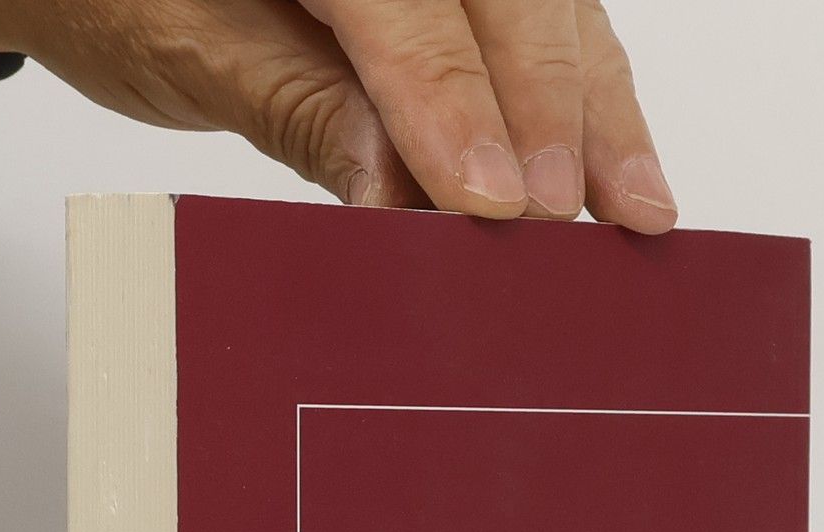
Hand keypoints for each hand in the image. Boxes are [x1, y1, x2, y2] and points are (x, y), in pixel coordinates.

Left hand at [0, 0, 677, 231]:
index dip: (455, 104)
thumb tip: (400, 193)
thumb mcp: (189, 48)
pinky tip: (617, 166)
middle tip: (564, 218)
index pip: (407, 4)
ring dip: (593, 110)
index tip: (490, 203)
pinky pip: (536, 22)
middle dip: (546, 109)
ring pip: (544, 6)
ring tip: (635, 206)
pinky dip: (581, 96)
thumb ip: (302, 107)